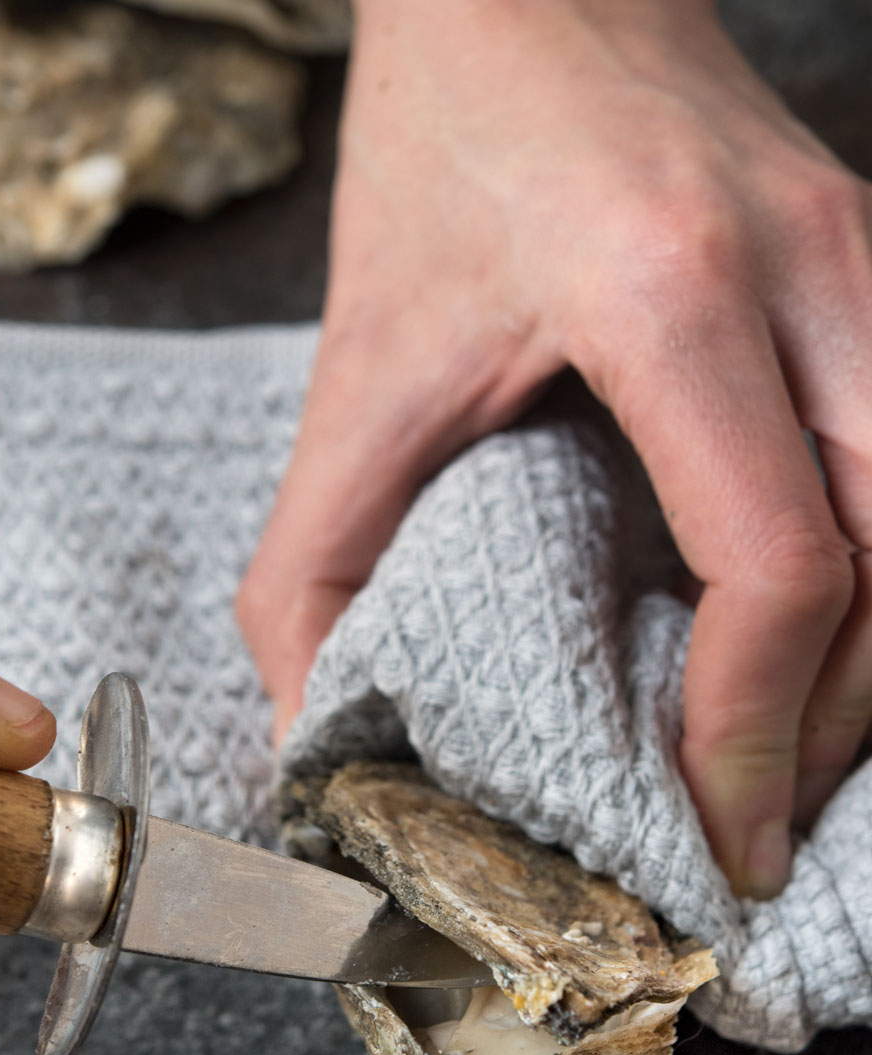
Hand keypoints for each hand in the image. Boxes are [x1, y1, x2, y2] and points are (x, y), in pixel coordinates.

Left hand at [238, 0, 871, 898]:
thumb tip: (317, 727)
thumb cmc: (439, 155)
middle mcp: (811, 270)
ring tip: (788, 755)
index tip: (718, 829)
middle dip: (835, 727)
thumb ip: (310, 563)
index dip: (753, 727)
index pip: (780, 560)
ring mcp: (870, 254)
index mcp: (669, 295)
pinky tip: (828, 636)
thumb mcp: (355, 368)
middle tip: (754, 826)